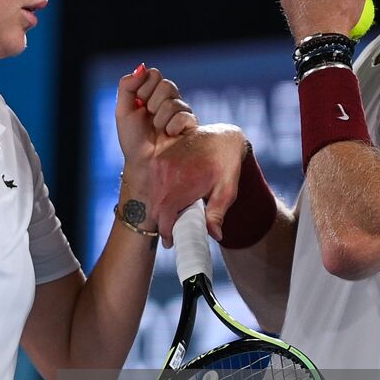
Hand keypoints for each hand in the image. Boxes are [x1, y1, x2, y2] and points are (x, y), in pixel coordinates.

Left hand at [115, 64, 196, 175]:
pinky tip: (169, 134)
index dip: (144, 87)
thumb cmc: (132, 139)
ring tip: (158, 130)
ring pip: (174, 101)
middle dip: (152, 102)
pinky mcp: (191, 125)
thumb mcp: (123, 110)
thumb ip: (128, 86)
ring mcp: (180, 112)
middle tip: (148, 116)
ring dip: (160, 117)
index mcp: (152, 94)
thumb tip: (141, 67)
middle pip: (166, 85)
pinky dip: (172, 126)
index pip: (154, 75)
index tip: (138, 103)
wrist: (144, 163)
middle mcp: (168, 101)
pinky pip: (184, 116)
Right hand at [149, 124, 248, 246]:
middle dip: (163, 223)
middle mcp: (164, 173)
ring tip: (175, 215)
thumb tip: (214, 235)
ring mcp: (158, 164)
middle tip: (173, 232)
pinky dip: (160, 195)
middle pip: (155, 209)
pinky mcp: (157, 159)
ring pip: (152, 197)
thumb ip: (217, 214)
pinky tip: (173, 197)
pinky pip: (153, 184)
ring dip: (161, 209)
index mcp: (181, 183)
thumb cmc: (226, 164)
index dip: (166, 232)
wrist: (220, 136)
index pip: (164, 215)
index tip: (171, 242)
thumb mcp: (227, 190)